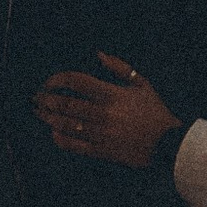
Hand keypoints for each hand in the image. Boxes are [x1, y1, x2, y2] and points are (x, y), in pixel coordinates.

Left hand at [34, 56, 179, 169]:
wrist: (168, 144)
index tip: (49, 82)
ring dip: (50, 119)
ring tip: (40, 113)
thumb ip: (120, 68)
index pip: (77, 82)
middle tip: (37, 98)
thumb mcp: (142, 84)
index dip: (58, 80)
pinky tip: (54, 134)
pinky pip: (77, 146)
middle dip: (48, 100)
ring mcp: (103, 134)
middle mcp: (104, 114)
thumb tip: (99, 54)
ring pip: (68, 126)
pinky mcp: (103, 151)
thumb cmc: (155, 111)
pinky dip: (62, 140)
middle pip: (67, 105)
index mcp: (112, 95)